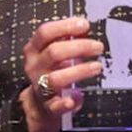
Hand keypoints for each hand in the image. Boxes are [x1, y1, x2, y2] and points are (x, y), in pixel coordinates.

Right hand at [20, 16, 103, 131]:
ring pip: (56, 78)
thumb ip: (68, 39)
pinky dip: (66, 103)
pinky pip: (55, 105)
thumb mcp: (55, 51)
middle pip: (54, 53)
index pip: (45, 32)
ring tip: (97, 66)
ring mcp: (40, 86)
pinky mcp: (48, 105)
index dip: (65, 26)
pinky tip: (76, 98)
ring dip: (79, 71)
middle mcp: (34, 66)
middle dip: (79, 47)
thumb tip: (84, 27)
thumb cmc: (53, 69)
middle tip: (98, 47)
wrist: (41, 102)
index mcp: (34, 49)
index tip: (85, 25)